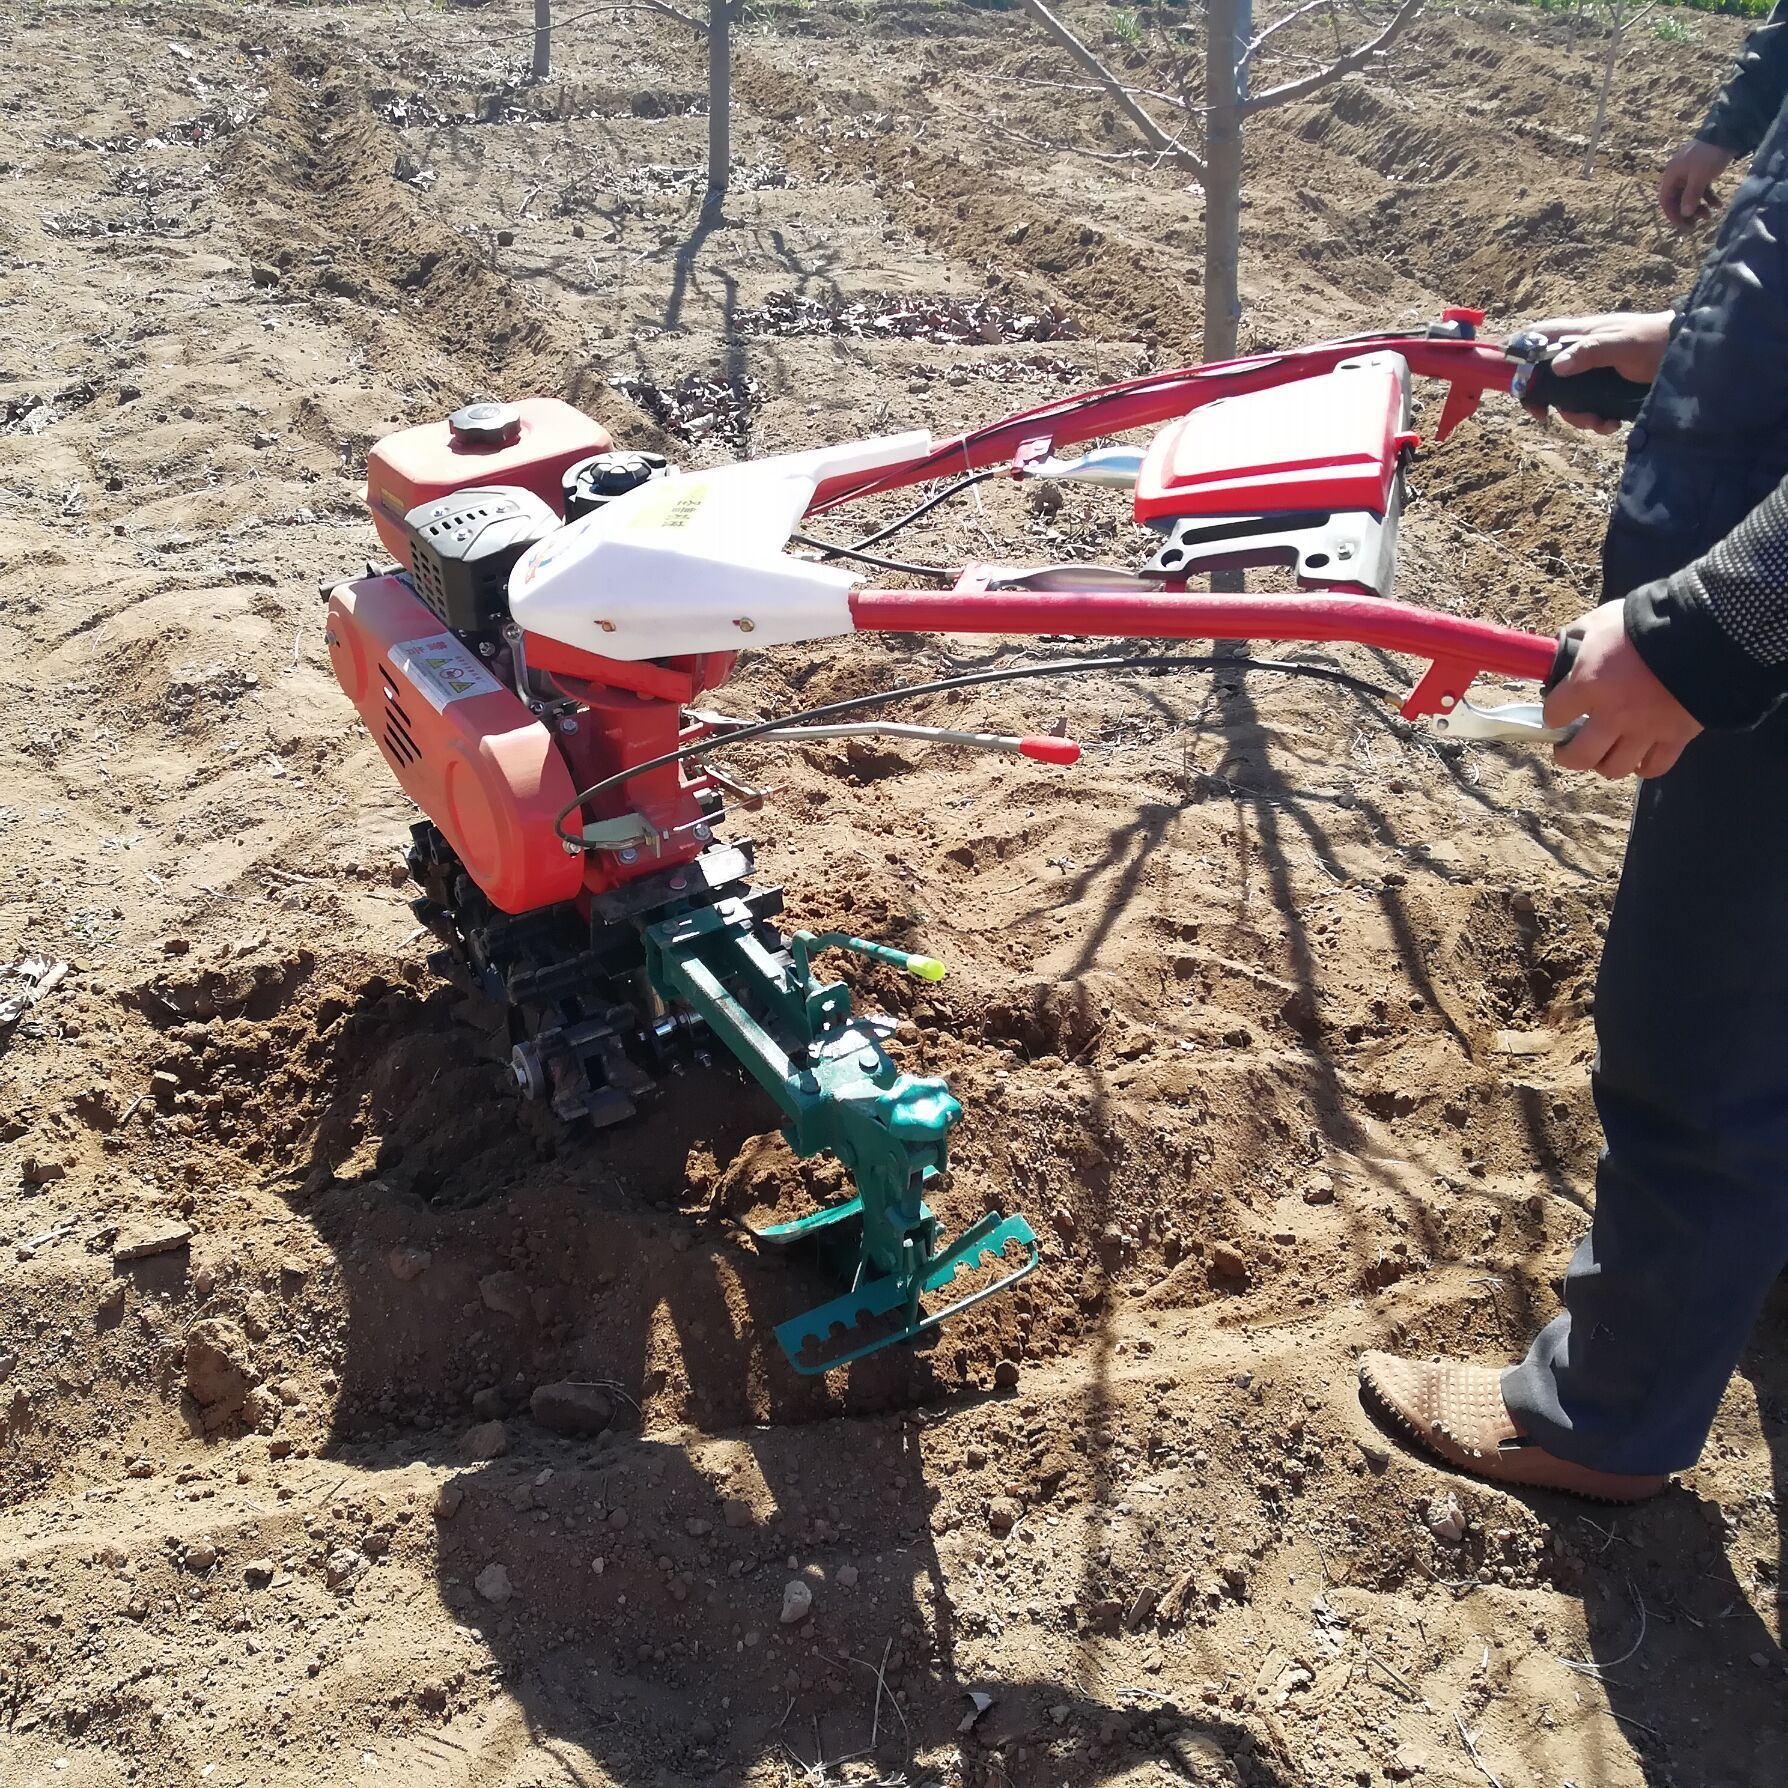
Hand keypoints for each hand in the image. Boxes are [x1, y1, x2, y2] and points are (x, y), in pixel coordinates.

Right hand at [1514, 311, 1672, 434]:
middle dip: (1548, 400)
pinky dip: (1596, 421)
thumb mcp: (1621, 345)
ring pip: (1567, 399)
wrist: (1687, 354)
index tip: (1511, 381)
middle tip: (1546, 415)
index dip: (1516, 355)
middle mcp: (1580, 354)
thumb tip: (1556, 367)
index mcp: (1578, 334)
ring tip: (1599, 421)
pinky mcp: (1605, 391)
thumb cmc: (1654, 340)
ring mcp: (1592, 374)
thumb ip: (1589, 352)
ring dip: (1577, 416)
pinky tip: (1611, 424)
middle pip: (1545, 378)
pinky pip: (1588, 410)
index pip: (1535, 338)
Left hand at [1543, 600, 1702, 778]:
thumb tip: (1564, 649)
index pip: (1553, 715)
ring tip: (1605, 749)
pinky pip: (1654, 767)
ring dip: (1604, 761)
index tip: (1558, 710)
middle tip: (1569, 745)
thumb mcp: (1602, 620)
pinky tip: (1639, 754)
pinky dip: (1643, 765)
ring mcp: (1645, 730)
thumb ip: (1577, 638)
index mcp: (1588, 685)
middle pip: (1578, 757)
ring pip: (1613, 768)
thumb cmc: (1647, 621)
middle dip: (1568, 754)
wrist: (1706, 629)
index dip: (1553, 713)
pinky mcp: (1676, 736)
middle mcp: (1613, 715)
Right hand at [1658, 137, 1731, 228]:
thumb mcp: (1699, 177)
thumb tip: (1685, 214)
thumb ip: (1691, 196)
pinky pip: (1701, 188)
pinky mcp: (1702, 170)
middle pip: (1678, 200)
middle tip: (1697, 224)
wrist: (1728, 132)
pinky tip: (1718, 205)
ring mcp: (1690, 172)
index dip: (1672, 215)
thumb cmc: (1709, 155)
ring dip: (1699, 207)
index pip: (1666, 200)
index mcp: (1671, 175)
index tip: (1684, 225)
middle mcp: (1678, 174)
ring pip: (1690, 196)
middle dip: (1687, 212)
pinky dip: (1708, 197)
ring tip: (1710, 216)